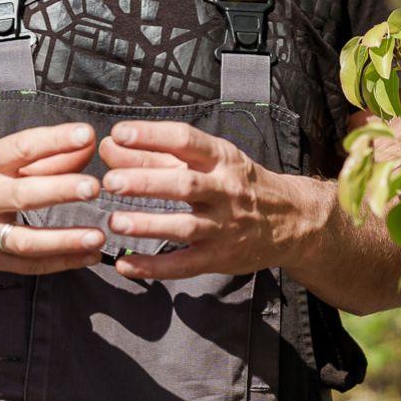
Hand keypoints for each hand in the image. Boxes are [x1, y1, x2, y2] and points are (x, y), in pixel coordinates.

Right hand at [0, 123, 105, 274]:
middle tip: (94, 186)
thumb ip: (36, 156)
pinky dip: (60, 263)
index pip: (20, 148)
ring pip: (26, 240)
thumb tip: (83, 145)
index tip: (86, 134)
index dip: (54, 140)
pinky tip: (87, 257)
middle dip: (61, 191)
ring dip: (64, 240)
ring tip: (97, 236)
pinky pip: (27, 265)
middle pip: (24, 195)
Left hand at [98, 122, 325, 281]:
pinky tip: (125, 265)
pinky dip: (154, 267)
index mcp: (221, 159)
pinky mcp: (219, 258)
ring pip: (185, 226)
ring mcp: (223, 226)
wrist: (290, 220)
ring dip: (148, 224)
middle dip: (146, 182)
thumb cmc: (239, 184)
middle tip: (110, 181)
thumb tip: (110, 145)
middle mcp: (225, 190)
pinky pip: (184, 265)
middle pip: (184, 184)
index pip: (186, 140)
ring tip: (114, 221)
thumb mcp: (208, 161)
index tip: (119, 133)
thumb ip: (156, 154)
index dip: (152, 135)